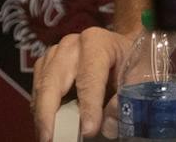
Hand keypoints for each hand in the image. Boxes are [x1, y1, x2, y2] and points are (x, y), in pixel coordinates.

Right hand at [31, 26, 130, 141]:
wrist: (120, 49)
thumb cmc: (129, 63)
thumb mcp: (138, 76)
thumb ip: (127, 98)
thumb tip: (110, 122)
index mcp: (96, 42)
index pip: (89, 76)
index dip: (88, 105)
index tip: (89, 130)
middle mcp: (71, 45)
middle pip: (54, 80)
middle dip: (50, 112)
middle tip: (51, 138)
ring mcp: (55, 54)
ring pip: (42, 86)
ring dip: (42, 114)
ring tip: (49, 136)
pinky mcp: (45, 65)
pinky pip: (37, 90)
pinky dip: (40, 109)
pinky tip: (48, 125)